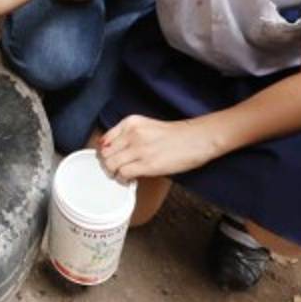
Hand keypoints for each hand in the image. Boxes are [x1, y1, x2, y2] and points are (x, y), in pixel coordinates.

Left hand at [99, 115, 219, 180]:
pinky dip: (124, 179)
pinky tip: (132, 178)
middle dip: (108, 164)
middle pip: (105, 154)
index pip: (104, 140)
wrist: (196, 139)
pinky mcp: (147, 164)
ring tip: (124, 175)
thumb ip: (128, 135)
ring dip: (115, 173)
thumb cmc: (174, 135)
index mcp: (130, 122)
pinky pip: (124, 174)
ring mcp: (139, 149)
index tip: (111, 158)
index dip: (105, 152)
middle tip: (117, 169)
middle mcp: (132, 134)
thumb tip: (110, 150)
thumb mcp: (146, 127)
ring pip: (111, 165)